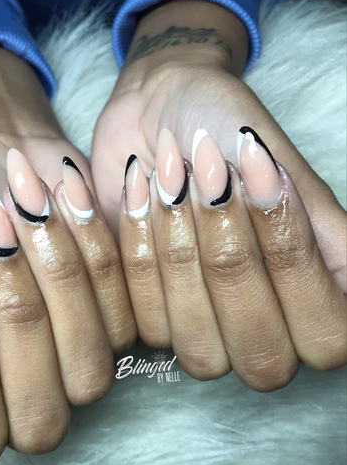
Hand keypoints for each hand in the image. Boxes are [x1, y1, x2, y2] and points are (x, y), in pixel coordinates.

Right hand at [0, 47, 134, 464]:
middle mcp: (36, 397)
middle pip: (42, 404)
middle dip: (11, 302)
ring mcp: (90, 360)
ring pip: (91, 357)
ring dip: (52, 266)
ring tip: (29, 206)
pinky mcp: (133, 317)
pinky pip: (126, 305)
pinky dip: (89, 242)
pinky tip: (67, 202)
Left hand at [118, 128, 345, 387]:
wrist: (157, 111)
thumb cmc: (226, 132)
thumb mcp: (283, 172)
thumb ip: (321, 238)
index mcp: (314, 305)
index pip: (325, 339)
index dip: (291, 262)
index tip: (262, 174)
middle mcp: (262, 334)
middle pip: (259, 354)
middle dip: (229, 256)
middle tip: (210, 178)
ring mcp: (203, 335)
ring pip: (195, 341)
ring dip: (180, 250)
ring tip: (170, 178)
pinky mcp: (150, 320)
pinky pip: (142, 318)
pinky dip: (139, 243)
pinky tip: (140, 190)